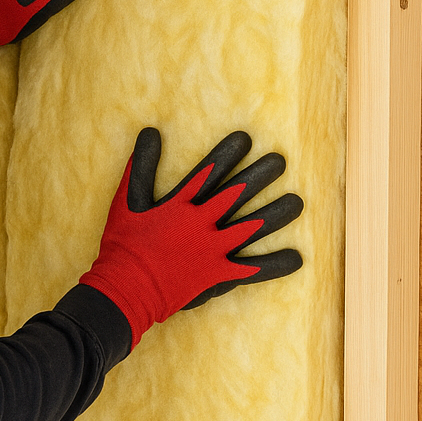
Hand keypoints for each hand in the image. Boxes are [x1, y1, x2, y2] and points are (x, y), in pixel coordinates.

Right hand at [80, 128, 303, 347]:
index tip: (247, 139)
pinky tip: (296, 259)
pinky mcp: (218, 274)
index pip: (210, 171)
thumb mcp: (127, 201)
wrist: (127, 288)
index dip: (230, 153)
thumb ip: (141, 166)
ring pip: (252, 227)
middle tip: (279, 161)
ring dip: (276, 213)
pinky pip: (252, 269)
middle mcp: (202, 223)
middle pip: (238, 194)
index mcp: (181, 203)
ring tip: (297, 202)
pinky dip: (274, 264)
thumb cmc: (124, 244)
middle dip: (261, 175)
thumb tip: (150, 132)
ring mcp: (213, 249)